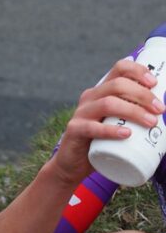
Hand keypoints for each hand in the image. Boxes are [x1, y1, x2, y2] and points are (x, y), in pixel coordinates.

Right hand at [52, 59, 163, 185]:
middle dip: (142, 95)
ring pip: (108, 104)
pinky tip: (126, 134)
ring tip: (150, 123)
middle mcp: (90, 98)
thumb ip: (136, 114)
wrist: (74, 163)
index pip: (119, 68)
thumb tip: (165, 112)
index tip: (155, 83)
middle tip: (160, 109)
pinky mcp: (74, 130)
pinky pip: (92, 127)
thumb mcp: (120, 123)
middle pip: (117, 85)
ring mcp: (81, 113)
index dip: (138, 71)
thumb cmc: (103, 142)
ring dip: (133, 111)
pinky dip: (111, 130)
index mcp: (102, 91)